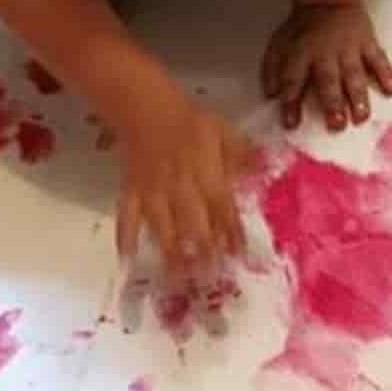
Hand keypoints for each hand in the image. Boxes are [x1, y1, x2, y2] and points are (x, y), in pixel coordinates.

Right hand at [115, 95, 246, 276]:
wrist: (147, 108)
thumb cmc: (191, 121)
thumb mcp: (225, 131)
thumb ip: (243, 154)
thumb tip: (265, 169)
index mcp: (207, 174)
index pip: (223, 209)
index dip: (232, 233)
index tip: (239, 256)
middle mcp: (181, 188)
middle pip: (194, 225)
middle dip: (203, 254)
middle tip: (210, 280)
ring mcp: (153, 193)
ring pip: (163, 229)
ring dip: (172, 255)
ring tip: (177, 282)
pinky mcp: (131, 192)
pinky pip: (127, 218)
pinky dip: (125, 239)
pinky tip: (127, 260)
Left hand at [261, 2, 391, 130]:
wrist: (328, 0)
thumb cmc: (303, 28)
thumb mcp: (279, 43)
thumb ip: (272, 70)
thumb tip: (271, 95)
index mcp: (301, 53)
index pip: (293, 80)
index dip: (291, 102)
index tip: (291, 123)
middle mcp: (325, 52)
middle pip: (328, 79)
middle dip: (333, 102)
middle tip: (336, 124)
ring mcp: (349, 48)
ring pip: (354, 73)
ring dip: (358, 96)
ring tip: (361, 115)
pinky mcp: (367, 43)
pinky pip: (378, 59)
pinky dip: (386, 74)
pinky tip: (390, 90)